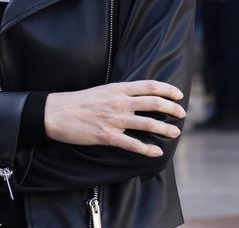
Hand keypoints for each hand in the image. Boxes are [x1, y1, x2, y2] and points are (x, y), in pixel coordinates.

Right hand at [43, 81, 185, 156]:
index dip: (168, 89)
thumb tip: (137, 97)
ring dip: (165, 128)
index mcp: (118, 89)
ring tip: (175, 132)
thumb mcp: (101, 90)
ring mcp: (114, 119)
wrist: (56, 112)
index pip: (150, 86)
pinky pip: (133, 144)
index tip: (179, 95)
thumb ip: (120, 93)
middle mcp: (119, 102)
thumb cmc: (77, 102)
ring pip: (148, 123)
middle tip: (182, 113)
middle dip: (172, 108)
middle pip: (154, 103)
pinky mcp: (107, 136)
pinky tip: (156, 152)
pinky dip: (147, 149)